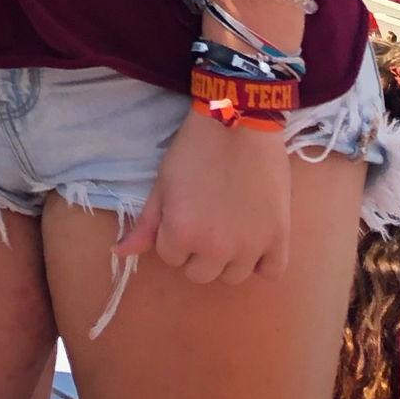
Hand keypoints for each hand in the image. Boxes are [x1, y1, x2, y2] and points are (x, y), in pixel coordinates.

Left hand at [114, 106, 290, 286]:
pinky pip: (271, 272)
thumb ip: (145, 224)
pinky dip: (263, 262)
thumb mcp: (162, 183)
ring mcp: (251, 246)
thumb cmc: (195, 149)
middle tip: (207, 218)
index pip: (170, 257)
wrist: (239, 122)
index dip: (174, 233)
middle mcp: (216, 249)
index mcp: (181, 235)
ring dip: (228, 259)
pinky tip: (256, 240)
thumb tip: (119, 253)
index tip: (184, 210)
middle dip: (198, 251)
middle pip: (200, 274)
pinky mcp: (279, 238)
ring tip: (232, 227)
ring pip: (233, 276)